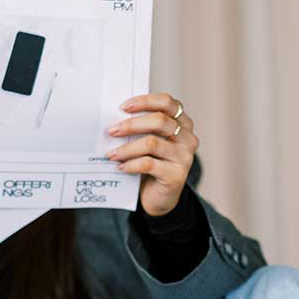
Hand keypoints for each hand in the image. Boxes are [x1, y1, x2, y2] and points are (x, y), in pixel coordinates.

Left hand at [106, 92, 198, 217]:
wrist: (159, 198)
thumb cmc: (152, 165)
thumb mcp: (149, 142)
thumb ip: (142, 128)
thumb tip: (114, 119)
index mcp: (183, 123)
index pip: (167, 102)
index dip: (145, 101)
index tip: (123, 107)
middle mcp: (187, 138)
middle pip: (159, 121)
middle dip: (131, 124)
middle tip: (111, 130)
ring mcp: (184, 157)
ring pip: (152, 143)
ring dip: (127, 148)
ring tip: (111, 154)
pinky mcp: (176, 175)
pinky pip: (149, 164)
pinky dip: (131, 164)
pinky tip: (121, 167)